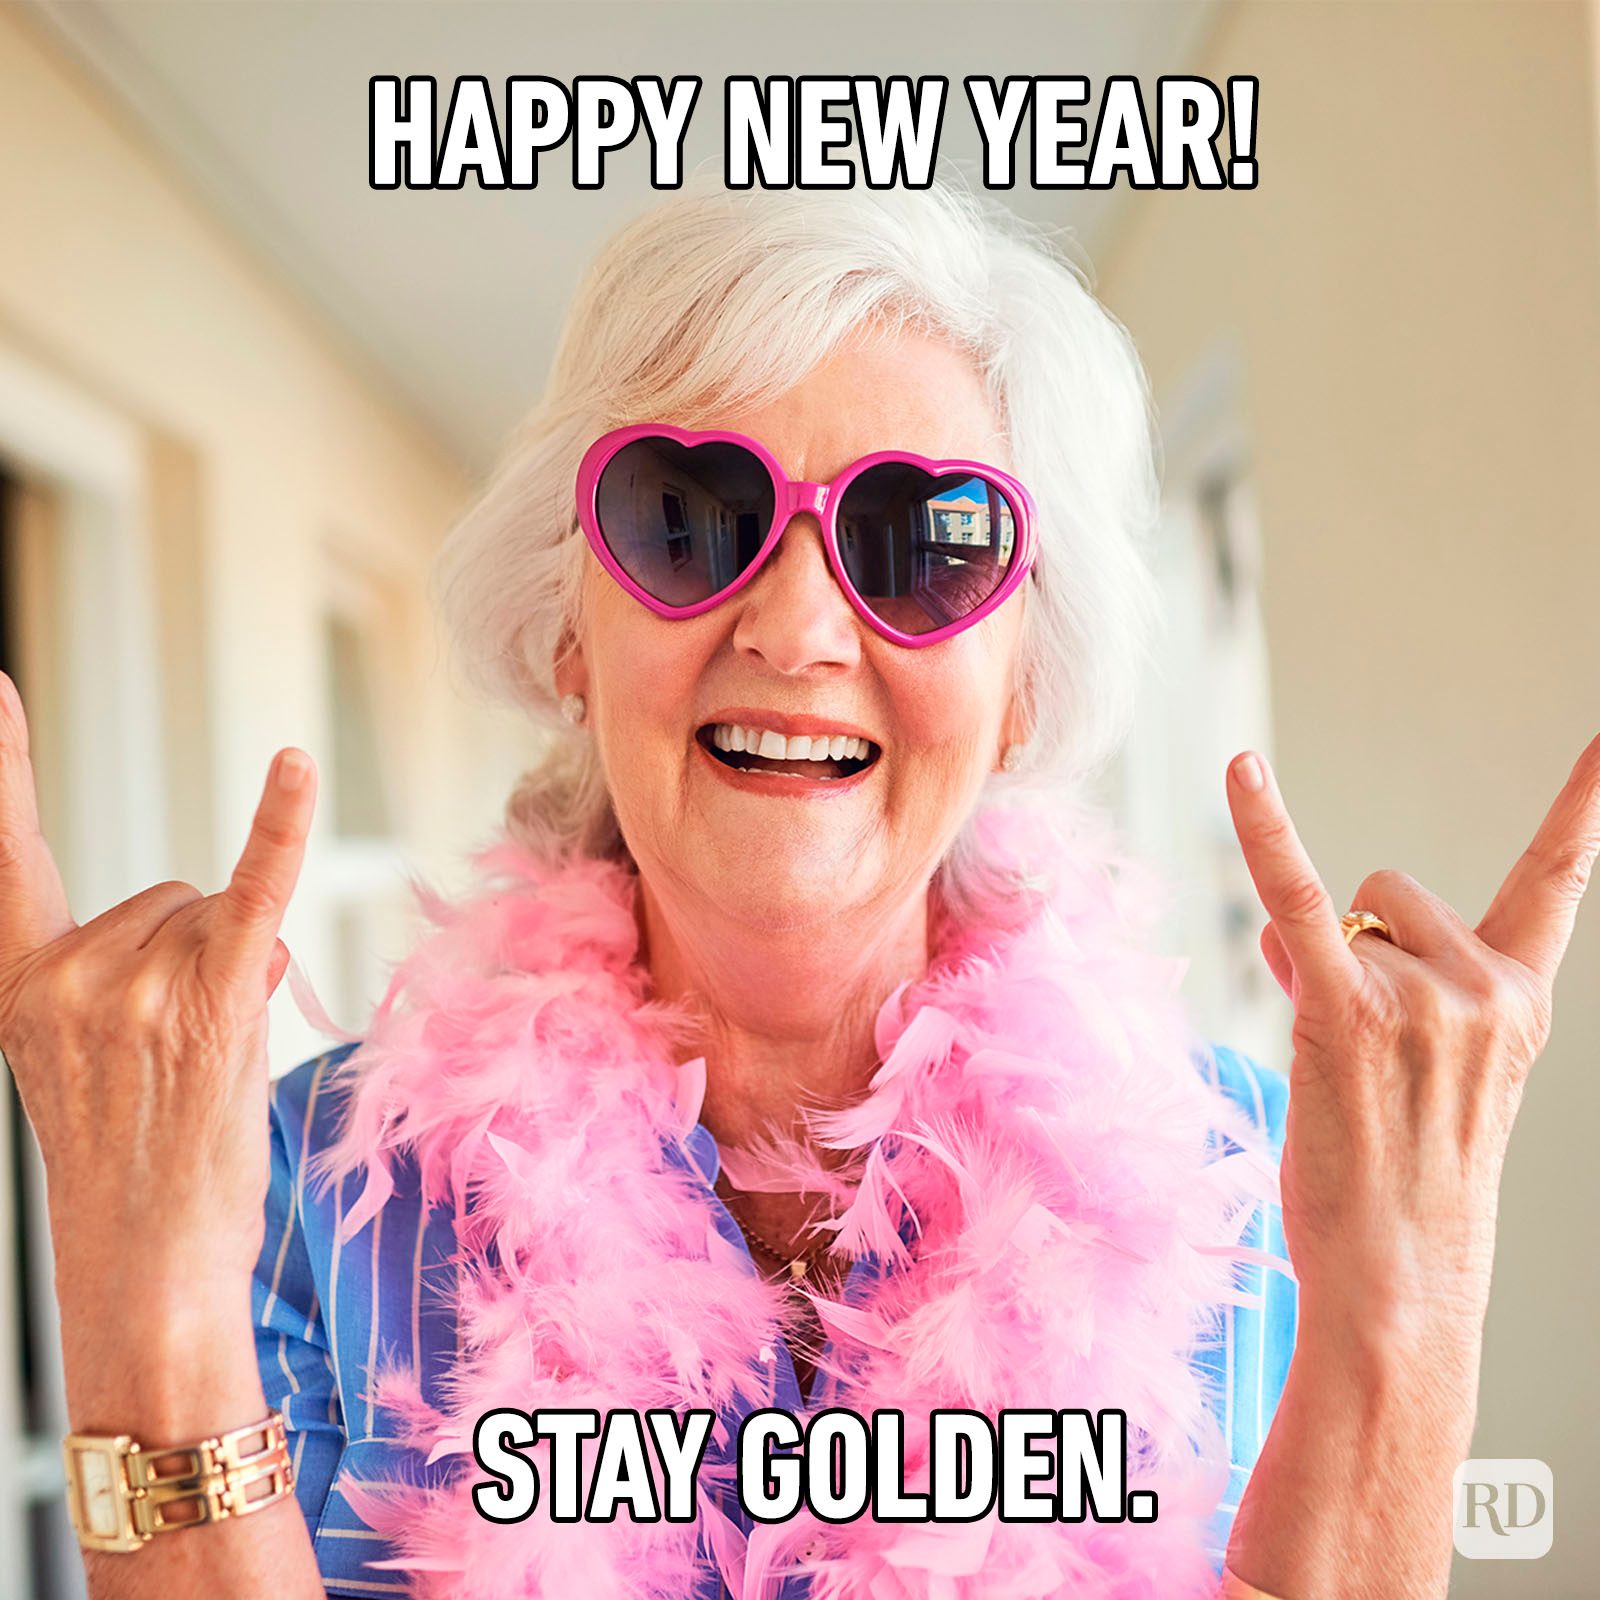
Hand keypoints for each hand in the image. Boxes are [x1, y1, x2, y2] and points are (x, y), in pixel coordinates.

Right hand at [0, 670, 317, 1296]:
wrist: (148, 1263)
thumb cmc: (136, 1165)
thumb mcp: (102, 1061)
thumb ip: (142, 974)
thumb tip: (250, 920)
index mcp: (18, 985)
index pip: (10, 856)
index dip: (3, 772)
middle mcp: (65, 974)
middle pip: (170, 893)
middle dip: (197, 954)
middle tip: (181, 1052)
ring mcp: (133, 984)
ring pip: (220, 909)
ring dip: (236, 968)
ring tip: (208, 1062)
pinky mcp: (211, 997)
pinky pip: (257, 887)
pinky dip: (281, 825)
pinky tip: (293, 764)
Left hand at [1226, 736, 1598, 1353]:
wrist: (1398, 1276)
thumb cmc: (1402, 1176)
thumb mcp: (1421, 1070)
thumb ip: (1371, 981)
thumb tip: (1280, 923)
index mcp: (1521, 1000)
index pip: (1557, 883)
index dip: (1583, 808)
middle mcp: (1486, 987)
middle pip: (1394, 892)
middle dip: (1364, 945)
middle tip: (1366, 1045)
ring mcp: (1423, 997)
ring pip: (1346, 910)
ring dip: (1323, 963)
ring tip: (1341, 1062)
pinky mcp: (1345, 1008)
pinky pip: (1294, 892)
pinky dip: (1262, 825)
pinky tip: (1241, 768)